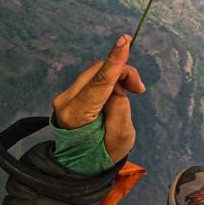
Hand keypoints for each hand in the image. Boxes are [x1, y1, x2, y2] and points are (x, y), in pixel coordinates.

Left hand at [51, 34, 145, 161]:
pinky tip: (115, 93)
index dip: (114, 61)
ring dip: (116, 77)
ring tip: (130, 92)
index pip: (99, 82)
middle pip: (98, 72)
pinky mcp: (69, 94)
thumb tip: (116, 86)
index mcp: (76, 115)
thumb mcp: (120, 138)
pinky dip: (107, 81)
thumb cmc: (102, 154)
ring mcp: (65, 96)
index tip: (124, 40)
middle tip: (138, 89)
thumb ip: (120, 109)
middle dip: (121, 72)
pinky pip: (92, 78)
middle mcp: (65, 101)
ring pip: (96, 72)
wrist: (79, 163)